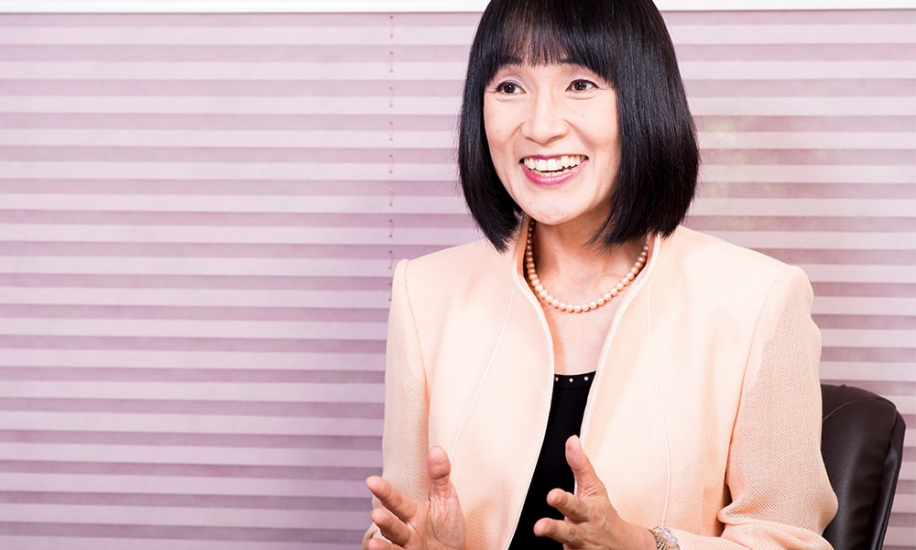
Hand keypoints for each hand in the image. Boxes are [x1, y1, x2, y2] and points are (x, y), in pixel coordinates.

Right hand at [365, 446, 465, 549]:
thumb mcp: (446, 499)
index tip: (371, 481)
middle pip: (392, 524)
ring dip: (383, 545)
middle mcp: (406, 530)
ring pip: (394, 544)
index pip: (397, 500)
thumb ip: (440, 476)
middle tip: (375, 514)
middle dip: (383, 520)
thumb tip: (436, 450)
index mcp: (412, 511)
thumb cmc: (446, 525)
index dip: (385, 491)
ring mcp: (407, 547)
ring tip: (374, 544)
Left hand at [534, 436, 654, 549]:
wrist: (624, 546)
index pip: (575, 505)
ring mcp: (581, 549)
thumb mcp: (595, 489)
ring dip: (560, 547)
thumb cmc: (603, 515)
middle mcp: (584, 533)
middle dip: (554, 529)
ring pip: (569, 549)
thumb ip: (580, 467)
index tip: (552, 495)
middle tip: (539, 527)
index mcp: (588, 513)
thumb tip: (571, 441)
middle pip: (569, 532)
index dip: (563, 500)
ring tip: (541, 535)